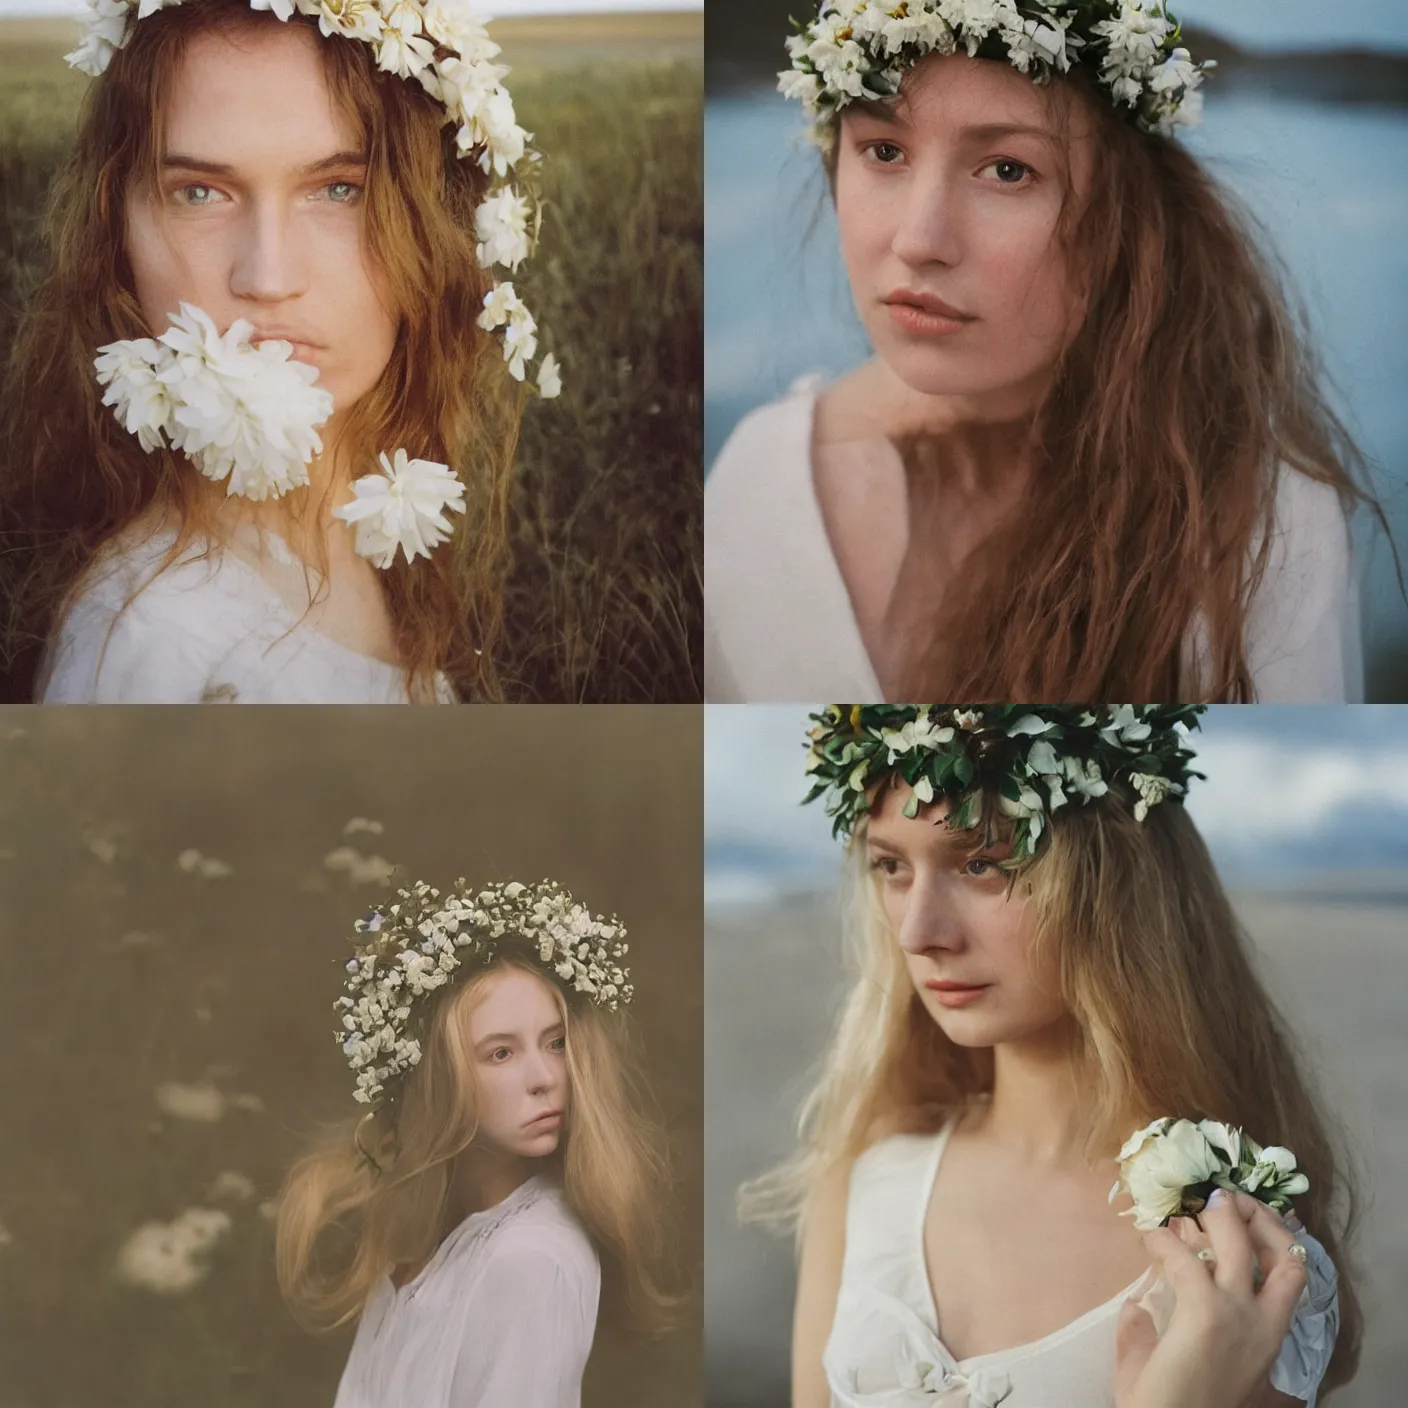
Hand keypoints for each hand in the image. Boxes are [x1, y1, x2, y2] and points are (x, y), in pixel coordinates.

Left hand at [1114, 1188, 1307, 1407]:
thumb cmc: (1176, 1407)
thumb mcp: (1189, 1368)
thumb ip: (1167, 1333)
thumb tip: (1137, 1306)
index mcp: (1269, 1338)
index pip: (1293, 1275)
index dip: (1275, 1238)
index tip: (1248, 1217)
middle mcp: (1263, 1323)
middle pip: (1282, 1251)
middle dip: (1256, 1215)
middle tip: (1224, 1199)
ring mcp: (1237, 1314)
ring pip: (1236, 1241)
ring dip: (1215, 1214)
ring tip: (1190, 1207)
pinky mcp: (1204, 1311)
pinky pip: (1183, 1257)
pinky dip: (1164, 1241)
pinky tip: (1149, 1240)